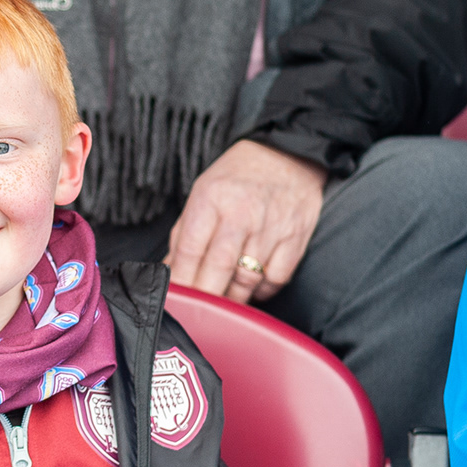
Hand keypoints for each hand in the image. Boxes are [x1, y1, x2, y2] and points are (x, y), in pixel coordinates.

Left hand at [165, 141, 327, 303]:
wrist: (289, 153)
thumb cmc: (238, 177)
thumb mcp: (202, 193)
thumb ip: (184, 235)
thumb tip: (169, 271)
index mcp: (211, 199)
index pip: (191, 250)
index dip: (181, 281)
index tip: (176, 300)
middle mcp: (242, 212)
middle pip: (219, 269)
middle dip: (205, 297)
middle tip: (197, 312)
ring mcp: (272, 226)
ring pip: (248, 280)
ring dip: (233, 299)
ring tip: (223, 301)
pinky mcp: (296, 238)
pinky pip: (276, 279)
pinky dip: (262, 291)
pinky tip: (252, 287)